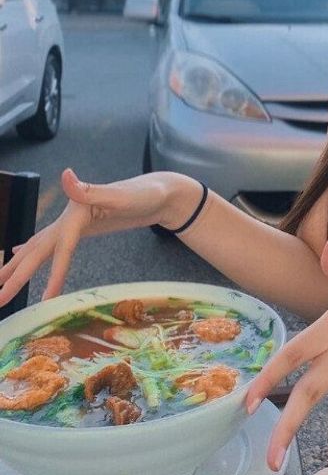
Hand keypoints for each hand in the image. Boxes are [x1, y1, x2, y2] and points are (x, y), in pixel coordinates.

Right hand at [0, 169, 182, 304]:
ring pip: (39, 246)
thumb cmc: (148, 194)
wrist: (163, 191)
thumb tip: (66, 175)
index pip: (60, 247)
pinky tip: (17, 252)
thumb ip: (92, 190)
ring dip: (18, 263)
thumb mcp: (123, 194)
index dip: (52, 273)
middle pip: (38, 249)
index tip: (46, 299)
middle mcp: (69, 216)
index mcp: (77, 211)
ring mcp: (73, 222)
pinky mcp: (80, 227)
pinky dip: (31, 249)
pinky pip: (50, 243)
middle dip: (17, 274)